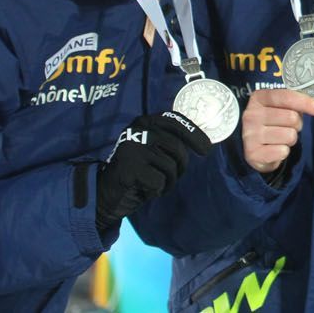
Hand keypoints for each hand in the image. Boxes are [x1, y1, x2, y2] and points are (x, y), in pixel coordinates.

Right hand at [96, 111, 211, 236]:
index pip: (176, 122)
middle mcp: (138, 130)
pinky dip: (157, 190)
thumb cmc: (138, 170)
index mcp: (145, 121)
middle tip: (170, 176)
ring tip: (153, 182)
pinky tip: (144, 188)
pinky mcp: (128, 167)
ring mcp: (132, 147)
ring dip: (168, 181)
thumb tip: (204, 142)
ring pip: (170, 166)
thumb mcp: (154, 149)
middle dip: (180, 167)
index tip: (206, 150)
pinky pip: (159, 181)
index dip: (195, 135)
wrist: (106, 192)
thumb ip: (171, 141)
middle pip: (178, 148)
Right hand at [242, 88, 313, 174]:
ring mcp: (250, 134)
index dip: (306, 103)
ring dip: (291, 139)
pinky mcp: (252, 153)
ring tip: (280, 139)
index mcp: (258, 98)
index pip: (286, 97)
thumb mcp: (280, 107)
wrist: (254, 148)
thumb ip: (295, 102)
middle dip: (297, 124)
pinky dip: (284, 152)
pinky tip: (274, 149)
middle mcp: (251, 114)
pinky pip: (283, 151)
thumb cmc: (273, 123)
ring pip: (289, 135)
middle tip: (288, 127)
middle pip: (291, 117)